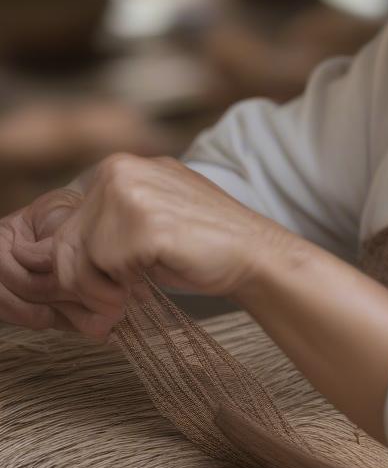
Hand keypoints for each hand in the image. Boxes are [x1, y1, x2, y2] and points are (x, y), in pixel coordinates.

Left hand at [11, 153, 297, 340]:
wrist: (256, 255)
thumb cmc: (203, 246)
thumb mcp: (148, 219)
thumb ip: (106, 224)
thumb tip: (50, 255)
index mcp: (122, 166)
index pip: (65, 221)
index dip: (73, 262)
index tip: (96, 286)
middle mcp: (121, 170)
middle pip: (64, 240)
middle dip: (81, 280)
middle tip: (109, 301)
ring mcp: (132, 195)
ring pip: (77, 257)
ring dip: (99, 288)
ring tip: (130, 293)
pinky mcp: (144, 225)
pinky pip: (103, 269)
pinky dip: (120, 288)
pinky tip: (146, 286)